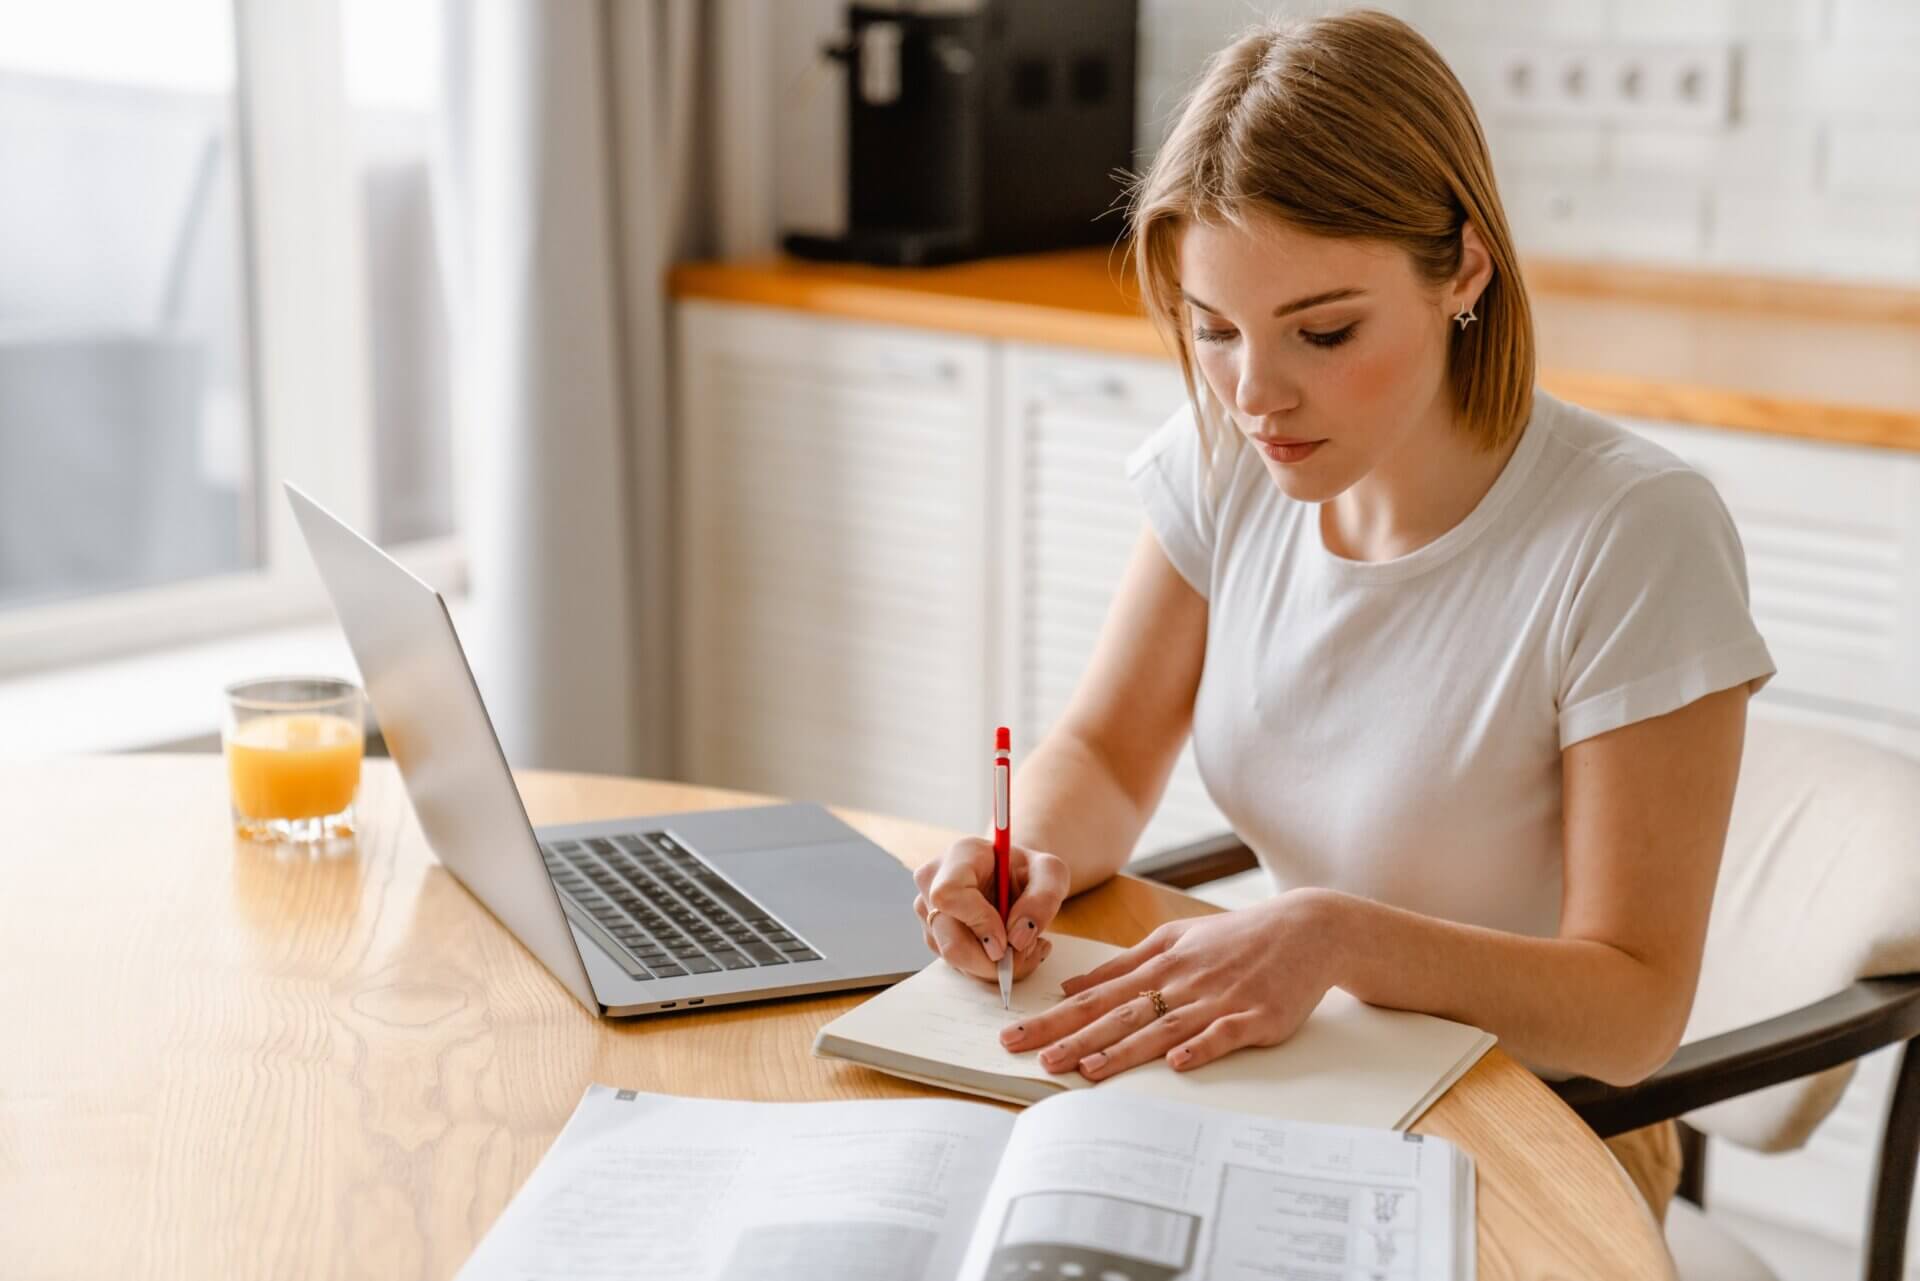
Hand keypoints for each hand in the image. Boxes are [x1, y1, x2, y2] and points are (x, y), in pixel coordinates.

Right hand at [912, 837, 1070, 984]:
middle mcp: (933, 881)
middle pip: (948, 939)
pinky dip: (989, 968)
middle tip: (1026, 953)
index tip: (1008, 939)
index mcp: (959, 855)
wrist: (1014, 875)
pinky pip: (959, 965)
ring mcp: (928, 911)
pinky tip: (1010, 950)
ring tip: (1027, 946)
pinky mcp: (934, 935)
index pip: (949, 894)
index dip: (978, 923)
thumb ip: (1042, 900)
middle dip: (992, 960)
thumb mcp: (1051, 874)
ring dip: (995, 965)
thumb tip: (1017, 939)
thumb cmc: (1029, 870)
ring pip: (954, 958)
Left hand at [997, 891, 1338, 1080]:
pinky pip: (1223, 1034)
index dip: (1054, 1015)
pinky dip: (1199, 1047)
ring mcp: (1218, 999)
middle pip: (1118, 1013)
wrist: (1305, 930)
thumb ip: (1123, 964)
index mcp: (1159, 963)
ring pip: (1161, 1027)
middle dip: (1071, 1035)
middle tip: (1031, 1055)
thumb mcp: (1174, 939)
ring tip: (1085, 1068)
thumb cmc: (1235, 938)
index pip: (1095, 995)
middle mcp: (1181, 982)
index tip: (1015, 1033)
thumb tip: (1072, 986)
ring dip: (1122, 1049)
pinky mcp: (1255, 1017)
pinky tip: (1176, 1062)